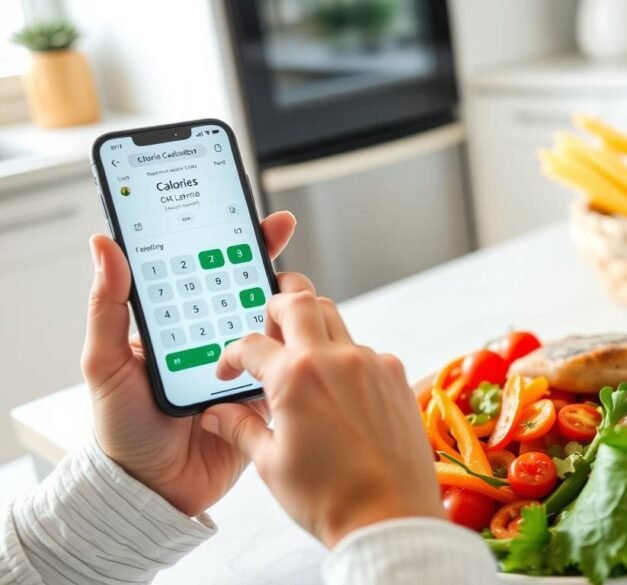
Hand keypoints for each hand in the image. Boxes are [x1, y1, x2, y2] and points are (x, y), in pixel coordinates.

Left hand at [83, 211, 306, 516]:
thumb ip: (107, 306)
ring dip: (281, 308)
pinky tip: (298, 341)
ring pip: (273, 322)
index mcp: (177, 322)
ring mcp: (241, 363)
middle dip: (264, 263)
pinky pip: (285, 365)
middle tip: (276, 242)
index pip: (205, 270)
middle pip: (247, 288)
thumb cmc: (121, 428)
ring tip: (282, 299)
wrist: (153, 489)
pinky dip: (293, 352)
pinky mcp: (263, 393)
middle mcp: (213, 336)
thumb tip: (105, 245)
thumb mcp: (104, 363)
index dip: (229, 240)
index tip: (249, 215)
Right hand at [199, 292, 443, 547]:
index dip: (232, 356)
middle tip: (268, 327)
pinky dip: (346, 360)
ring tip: (302, 362)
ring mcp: (372, 364)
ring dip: (314, 331)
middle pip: (301, 300)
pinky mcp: (397, 377)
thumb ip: (241, 428)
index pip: (252, 344)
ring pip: (337, 321)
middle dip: (276, 304)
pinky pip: (366, 351)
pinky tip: (339, 392)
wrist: (390, 517)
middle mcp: (337, 359)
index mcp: (296, 377)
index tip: (229, 371)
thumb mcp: (270, 464)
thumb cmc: (330, 497)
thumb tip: (216, 413)